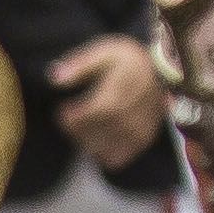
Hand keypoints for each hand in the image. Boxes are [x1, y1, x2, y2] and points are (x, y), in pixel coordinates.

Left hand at [48, 34, 166, 171]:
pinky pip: (114, 159)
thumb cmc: (125, 61)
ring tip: (85, 125)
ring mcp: (138, 131)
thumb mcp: (103, 53)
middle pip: (91, 136)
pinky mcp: (142, 142)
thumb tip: (54, 78)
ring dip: (85, 141)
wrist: (159, 71)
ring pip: (100, 150)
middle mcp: (131, 115)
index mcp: (120, 91)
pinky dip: (101, 152)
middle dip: (74, 130)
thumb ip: (78, 65)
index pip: (89, 115)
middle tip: (71, 118)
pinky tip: (99, 136)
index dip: (70, 118)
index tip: (63, 111)